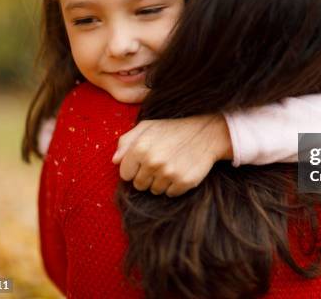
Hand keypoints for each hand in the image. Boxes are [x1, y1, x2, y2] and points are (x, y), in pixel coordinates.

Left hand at [112, 114, 232, 196]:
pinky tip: (180, 171)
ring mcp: (169, 173)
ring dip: (161, 182)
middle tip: (160, 163)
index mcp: (140, 148)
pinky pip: (170, 194)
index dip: (134, 169)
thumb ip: (126, 141)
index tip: (144, 162)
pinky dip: (174, 186)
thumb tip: (114, 160)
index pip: (125, 174)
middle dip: (146, 177)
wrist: (206, 133)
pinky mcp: (184, 182)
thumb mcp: (147, 127)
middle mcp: (153, 161)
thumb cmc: (173, 130)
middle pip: (139, 185)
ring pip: (154, 191)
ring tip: (171, 166)